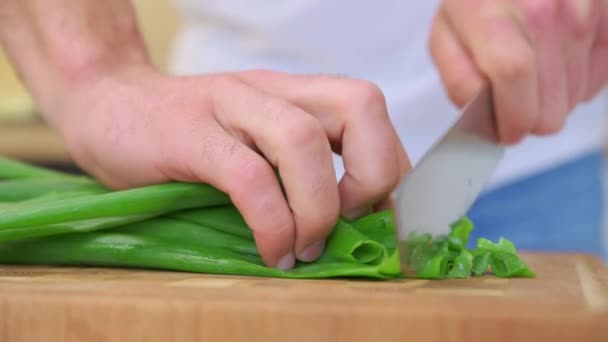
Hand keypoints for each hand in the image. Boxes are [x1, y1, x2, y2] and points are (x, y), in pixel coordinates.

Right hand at [54, 66, 409, 269]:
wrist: (107, 106)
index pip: (371, 109)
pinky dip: (272, 223)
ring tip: (304, 248)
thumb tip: (347, 230)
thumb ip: (297, 174)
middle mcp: (272, 91)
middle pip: (360, 105)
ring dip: (318, 209)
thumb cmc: (188, 139)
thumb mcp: (254, 145)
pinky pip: (249, 177)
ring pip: (304, 141)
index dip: (387, 166)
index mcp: (294, 94)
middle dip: (373, 175)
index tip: (369, 217)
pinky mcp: (190, 133)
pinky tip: (271, 252)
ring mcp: (230, 105)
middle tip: (347, 224)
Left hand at [430, 0, 607, 143]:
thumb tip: (482, 115)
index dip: (512, 116)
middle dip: (531, 119)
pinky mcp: (605, 13)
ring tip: (533, 80)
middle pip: (551, 102)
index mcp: (492, 16)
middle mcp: (543, 10)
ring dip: (553, 101)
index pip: (512, 75)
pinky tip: (556, 69)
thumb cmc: (475, 3)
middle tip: (516, 109)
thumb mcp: (445, 35)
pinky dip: (578, 84)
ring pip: (577, 96)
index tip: (507, 132)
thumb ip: (457, 78)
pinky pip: (601, 78)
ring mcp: (582, 9)